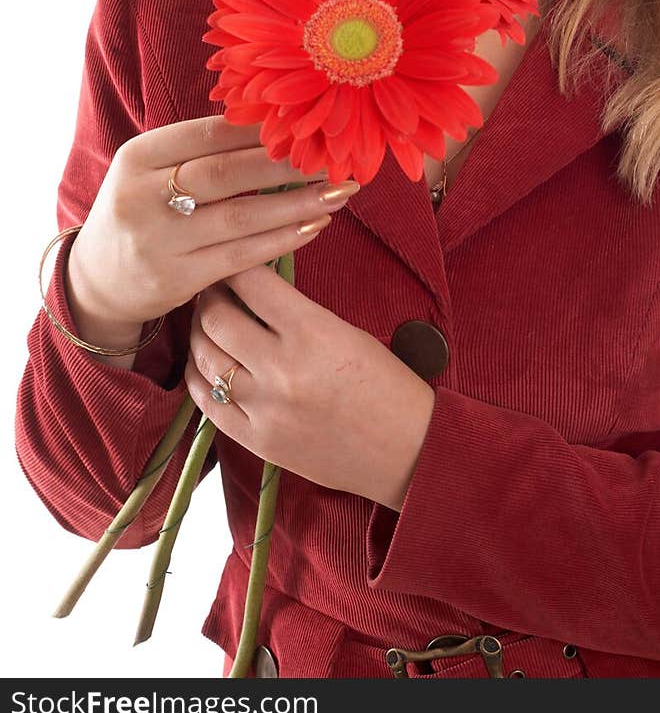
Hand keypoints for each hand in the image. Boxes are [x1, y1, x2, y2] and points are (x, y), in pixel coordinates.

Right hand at [67, 115, 354, 330]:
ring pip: (240, 217)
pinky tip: (314, 225)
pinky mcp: (175, 279)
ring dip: (296, 203)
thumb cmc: (144, 209)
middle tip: (332, 157)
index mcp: (138, 156)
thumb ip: (202, 150)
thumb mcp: (153, 170)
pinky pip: (241, 256)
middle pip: (226, 173)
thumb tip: (279, 123)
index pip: (210, 134)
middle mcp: (142, 196)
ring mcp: (157, 241)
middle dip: (286, 164)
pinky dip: (282, 239)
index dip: (263, 130)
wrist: (98, 278)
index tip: (307, 124)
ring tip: (338, 191)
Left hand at [185, 265, 435, 509]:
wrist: (408, 450)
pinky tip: (205, 363)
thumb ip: (297, 313)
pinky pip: (207, 403)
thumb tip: (253, 291)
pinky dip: (198, 377)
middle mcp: (283, 369)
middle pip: (216, 319)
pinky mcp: (258, 442)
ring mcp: (266, 409)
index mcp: (313, 332)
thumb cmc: (387, 385)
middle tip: (213, 289)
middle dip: (210, 297)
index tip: (232, 262)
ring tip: (207, 322)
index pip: (252, 284)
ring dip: (200, 334)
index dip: (235, 266)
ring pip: (205, 359)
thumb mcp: (348, 333)